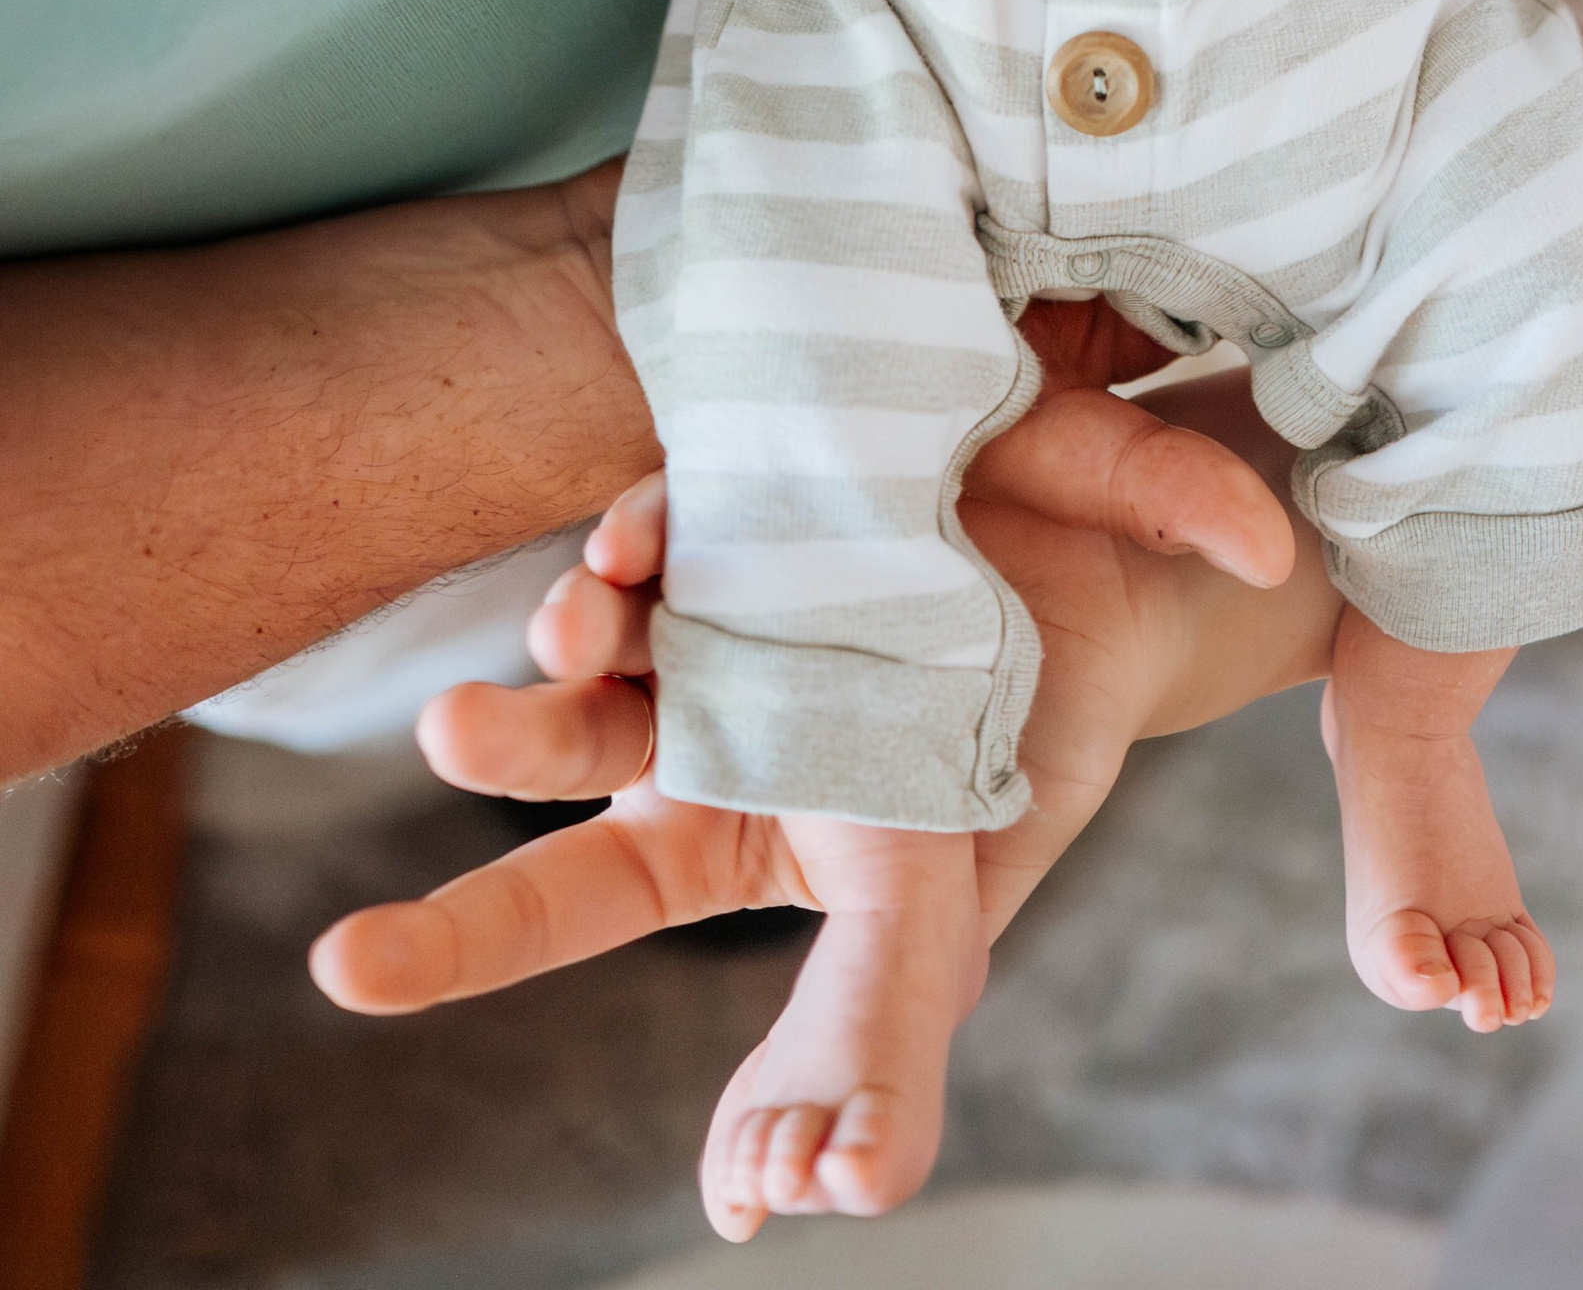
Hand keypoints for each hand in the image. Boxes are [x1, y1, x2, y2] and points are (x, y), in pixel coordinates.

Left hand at [307, 368, 1313, 1019]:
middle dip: (497, 736)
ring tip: (575, 623)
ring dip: (572, 623)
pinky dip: (642, 527)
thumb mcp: (942, 924)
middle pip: (556, 739)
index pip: (555, 899)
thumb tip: (792, 1201)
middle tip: (447, 729)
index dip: (450, 939)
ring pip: (600, 619)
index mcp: (707, 826)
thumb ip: (865, 1048)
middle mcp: (685, 711)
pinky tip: (635, 545)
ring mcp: (714, 599)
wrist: (1123, 590)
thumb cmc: (1016, 762)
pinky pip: (672, 511)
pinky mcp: (757, 502)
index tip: (339, 966)